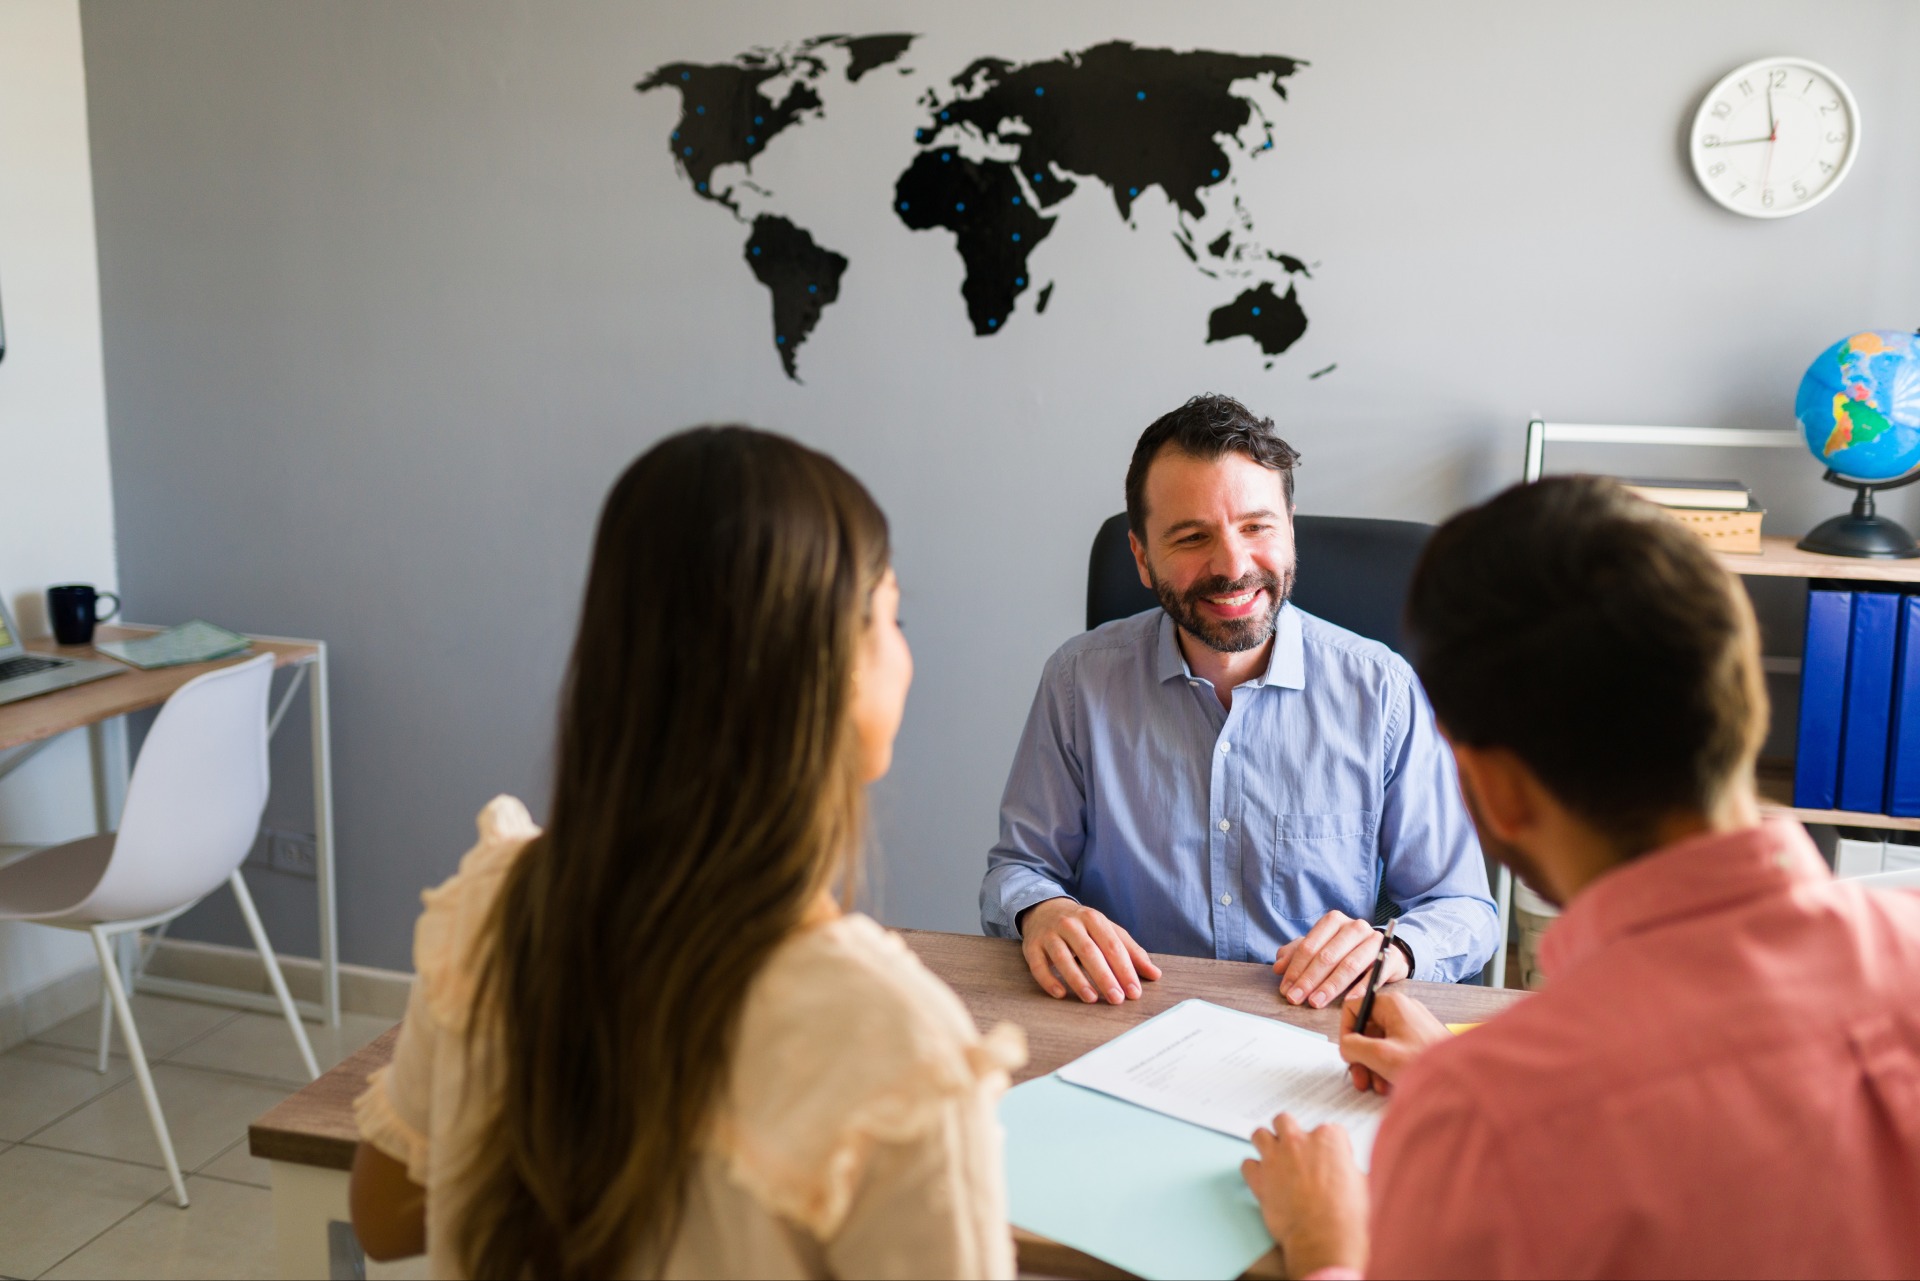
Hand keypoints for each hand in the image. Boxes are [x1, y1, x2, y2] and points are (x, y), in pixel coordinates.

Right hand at [1019, 898, 1161, 1002]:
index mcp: (1093, 919)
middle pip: (1089, 952)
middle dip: (1104, 977)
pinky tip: (1060, 994)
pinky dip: (1048, 980)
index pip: (1112, 945)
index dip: (1124, 969)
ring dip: (1078, 980)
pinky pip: (1038, 965)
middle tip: (1117, 999)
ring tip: (1091, 999)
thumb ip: (1131, 952)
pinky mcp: (1031, 946)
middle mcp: (1070, 924)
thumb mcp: (1108, 931)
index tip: (1134, 992)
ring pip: (1063, 958)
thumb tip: (1155, 974)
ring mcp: (1049, 935)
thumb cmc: (1083, 926)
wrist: (1044, 909)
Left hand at [1240, 1114, 1369, 1276]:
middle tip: (1295, 1151)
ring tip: (1273, 1160)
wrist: (1325, 1240)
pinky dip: (1253, 1171)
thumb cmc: (1347, 1217)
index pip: (1328, 1130)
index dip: (1329, 1148)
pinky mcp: (1259, 1177)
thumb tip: (1345, 1171)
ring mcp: (1275, 1157)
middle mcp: (1299, 1141)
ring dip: (1265, 1145)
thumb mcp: (1361, 1184)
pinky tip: (1262, 1180)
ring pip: (1260, 1135)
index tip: (1329, 1161)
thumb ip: (1348, 1168)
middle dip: (1289, 1133)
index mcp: (1328, 1139)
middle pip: (1285, 1121)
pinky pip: (1247, 1164)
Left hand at [1273, 911, 1405, 1008]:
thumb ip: (1297, 954)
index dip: (1295, 969)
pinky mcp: (1392, 957)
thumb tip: (1278, 967)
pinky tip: (1348, 1002)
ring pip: (1348, 965)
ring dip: (1330, 986)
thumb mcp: (1320, 949)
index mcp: (1334, 921)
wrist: (1387, 952)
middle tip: (1296, 999)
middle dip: (1309, 980)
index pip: (1309, 946)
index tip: (1286, 989)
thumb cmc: (1347, 951)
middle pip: (1327, 956)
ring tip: (1315, 1003)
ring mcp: (1375, 941)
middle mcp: (1355, 927)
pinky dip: (1360, 988)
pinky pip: (1374, 974)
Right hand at [1338, 988, 1450, 1096]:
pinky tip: (1390, 1085)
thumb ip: (1353, 1047)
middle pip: (1367, 1029)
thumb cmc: (1423, 1062)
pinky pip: (1395, 1050)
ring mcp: (1413, 1025)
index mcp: (1392, 1004)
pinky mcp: (1421, 1041)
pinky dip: (1388, 1066)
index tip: (1347, 1053)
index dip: (1345, 1031)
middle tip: (1360, 1078)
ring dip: (1373, 1066)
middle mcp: (1402, 1010)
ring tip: (1377, 1087)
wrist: (1462, 1080)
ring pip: (1380, 1042)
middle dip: (1361, 1056)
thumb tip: (1346, 1046)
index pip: (1354, 1007)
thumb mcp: (1379, 1055)